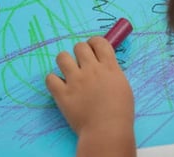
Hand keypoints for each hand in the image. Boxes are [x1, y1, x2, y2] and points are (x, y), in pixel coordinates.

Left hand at [45, 37, 134, 152]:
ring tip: (68, 72)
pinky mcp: (62, 93)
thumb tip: (104, 66)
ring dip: (65, 62)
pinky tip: (59, 87)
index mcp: (109, 67)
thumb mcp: (123, 86)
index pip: (98, 42)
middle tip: (81, 63)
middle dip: (79, 52)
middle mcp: (91, 70)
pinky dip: (53, 81)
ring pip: (62, 57)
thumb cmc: (120, 113)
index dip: (94, 43)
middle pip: (79, 46)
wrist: (107, 131)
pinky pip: (50, 78)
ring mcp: (75, 81)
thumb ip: (112, 73)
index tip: (92, 49)